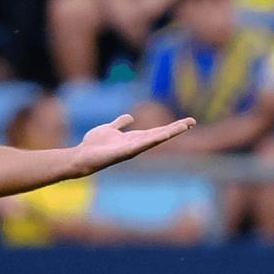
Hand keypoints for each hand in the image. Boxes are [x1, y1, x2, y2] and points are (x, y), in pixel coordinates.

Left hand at [73, 114, 195, 176]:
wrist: (81, 156)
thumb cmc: (94, 145)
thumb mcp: (109, 129)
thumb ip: (120, 124)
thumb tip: (130, 117)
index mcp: (134, 138)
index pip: (157, 131)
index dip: (171, 126)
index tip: (188, 121)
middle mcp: (136, 144)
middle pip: (159, 134)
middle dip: (175, 128)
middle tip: (192, 121)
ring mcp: (131, 149)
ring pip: (154, 140)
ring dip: (168, 133)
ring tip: (183, 126)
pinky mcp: (123, 153)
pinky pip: (140, 146)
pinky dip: (151, 140)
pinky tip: (162, 135)